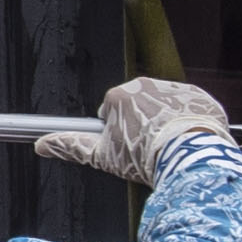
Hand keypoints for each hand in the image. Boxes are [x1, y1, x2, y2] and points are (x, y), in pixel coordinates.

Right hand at [38, 78, 241, 187]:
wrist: (189, 156)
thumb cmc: (145, 155)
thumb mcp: (101, 155)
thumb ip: (69, 146)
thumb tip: (41, 145)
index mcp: (119, 95)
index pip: (111, 110)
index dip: (117, 130)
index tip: (127, 145)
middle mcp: (146, 85)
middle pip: (139, 105)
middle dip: (142, 123)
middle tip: (147, 147)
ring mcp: (175, 89)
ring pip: (164, 105)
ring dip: (165, 121)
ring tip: (167, 145)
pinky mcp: (200, 97)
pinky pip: (191, 108)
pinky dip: (189, 121)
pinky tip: (186, 139)